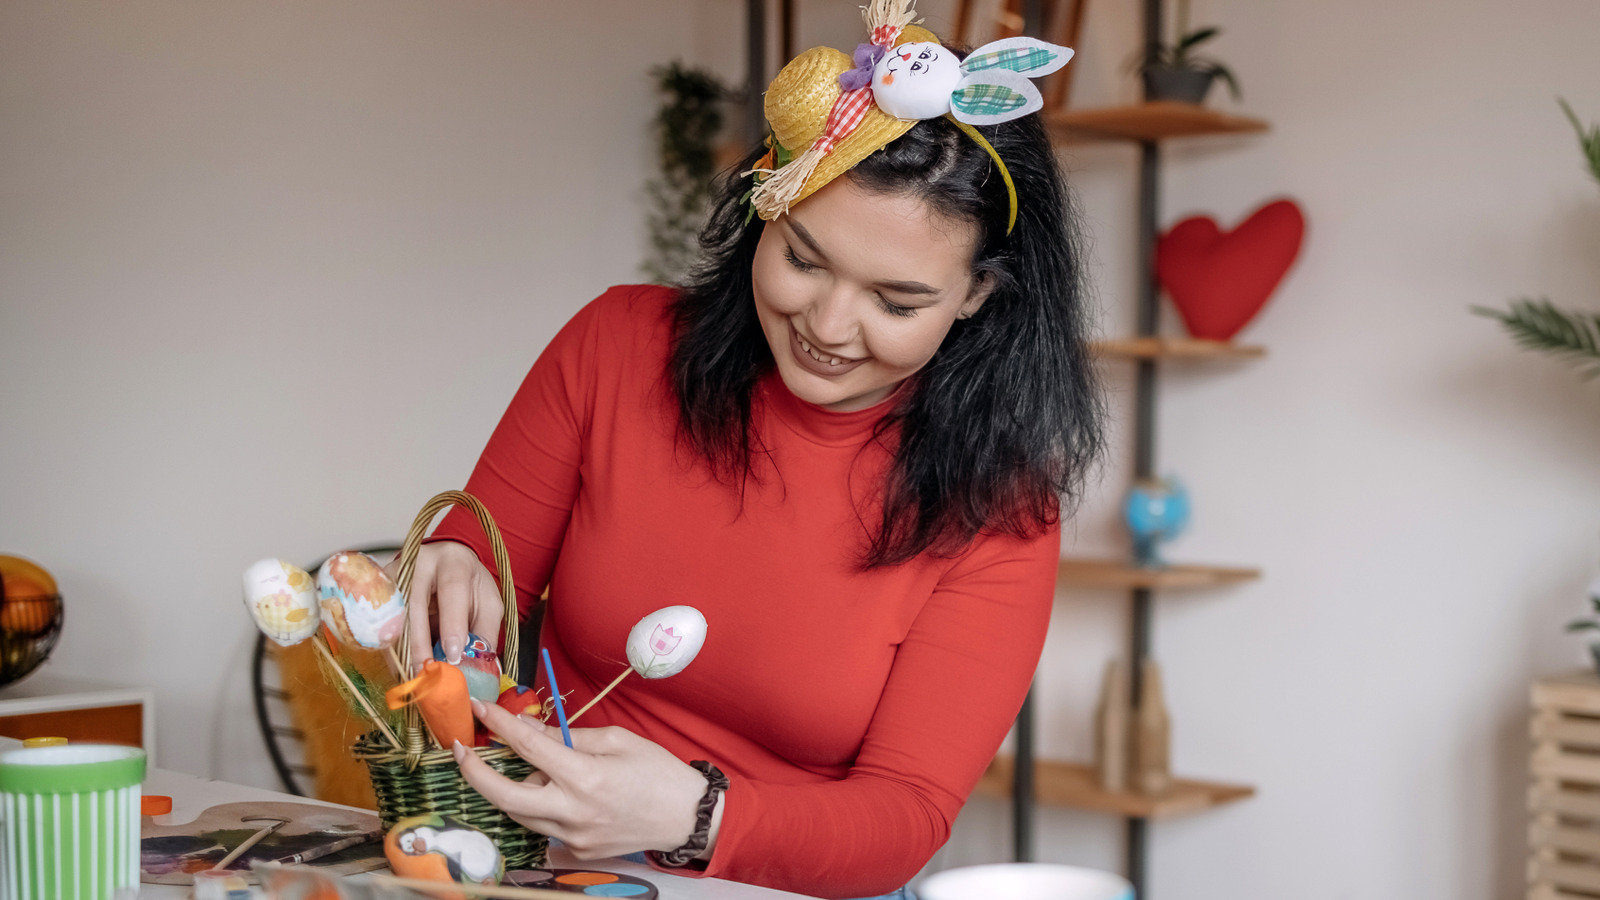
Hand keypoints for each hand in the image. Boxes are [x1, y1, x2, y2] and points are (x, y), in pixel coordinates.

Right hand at [385, 541, 503, 666]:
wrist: (445, 566)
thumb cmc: (468, 587)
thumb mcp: (487, 604)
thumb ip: (484, 632)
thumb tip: (476, 669)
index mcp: (453, 562)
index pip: (452, 589)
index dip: (452, 624)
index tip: (453, 656)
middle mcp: (417, 564)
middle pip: (414, 605)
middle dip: (419, 645)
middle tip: (427, 676)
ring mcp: (392, 577)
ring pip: (392, 617)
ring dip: (401, 652)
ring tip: (412, 679)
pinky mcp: (376, 591)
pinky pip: (380, 625)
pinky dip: (391, 650)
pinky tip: (401, 670)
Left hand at [455, 699, 718, 859]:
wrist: (687, 818)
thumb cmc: (658, 772)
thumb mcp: (618, 740)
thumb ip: (569, 736)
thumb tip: (529, 727)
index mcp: (586, 777)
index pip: (529, 747)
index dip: (499, 725)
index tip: (480, 709)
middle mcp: (574, 812)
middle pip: (505, 796)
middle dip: (475, 773)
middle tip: (461, 751)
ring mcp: (573, 837)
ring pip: (520, 814)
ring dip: (508, 789)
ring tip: (514, 768)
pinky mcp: (577, 852)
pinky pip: (544, 827)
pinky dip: (539, 806)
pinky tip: (552, 792)